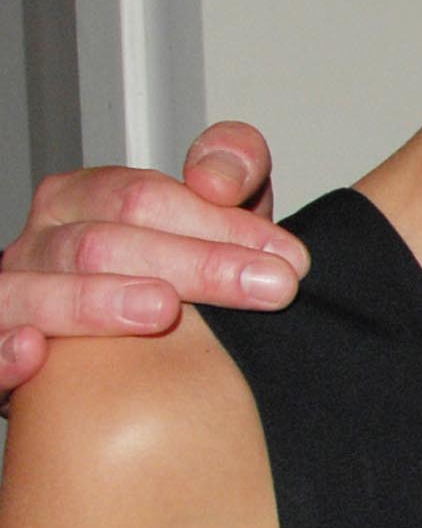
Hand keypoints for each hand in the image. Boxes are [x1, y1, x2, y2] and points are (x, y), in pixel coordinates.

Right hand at [0, 126, 304, 393]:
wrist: (130, 359)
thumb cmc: (171, 278)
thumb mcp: (213, 219)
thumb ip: (233, 168)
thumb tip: (219, 178)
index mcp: (81, 201)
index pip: (142, 198)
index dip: (217, 225)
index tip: (286, 259)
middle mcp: (39, 247)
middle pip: (102, 243)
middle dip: (192, 264)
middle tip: (267, 288)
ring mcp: (12, 300)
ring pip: (38, 292)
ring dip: (96, 301)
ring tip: (162, 310)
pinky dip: (4, 352)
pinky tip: (36, 353)